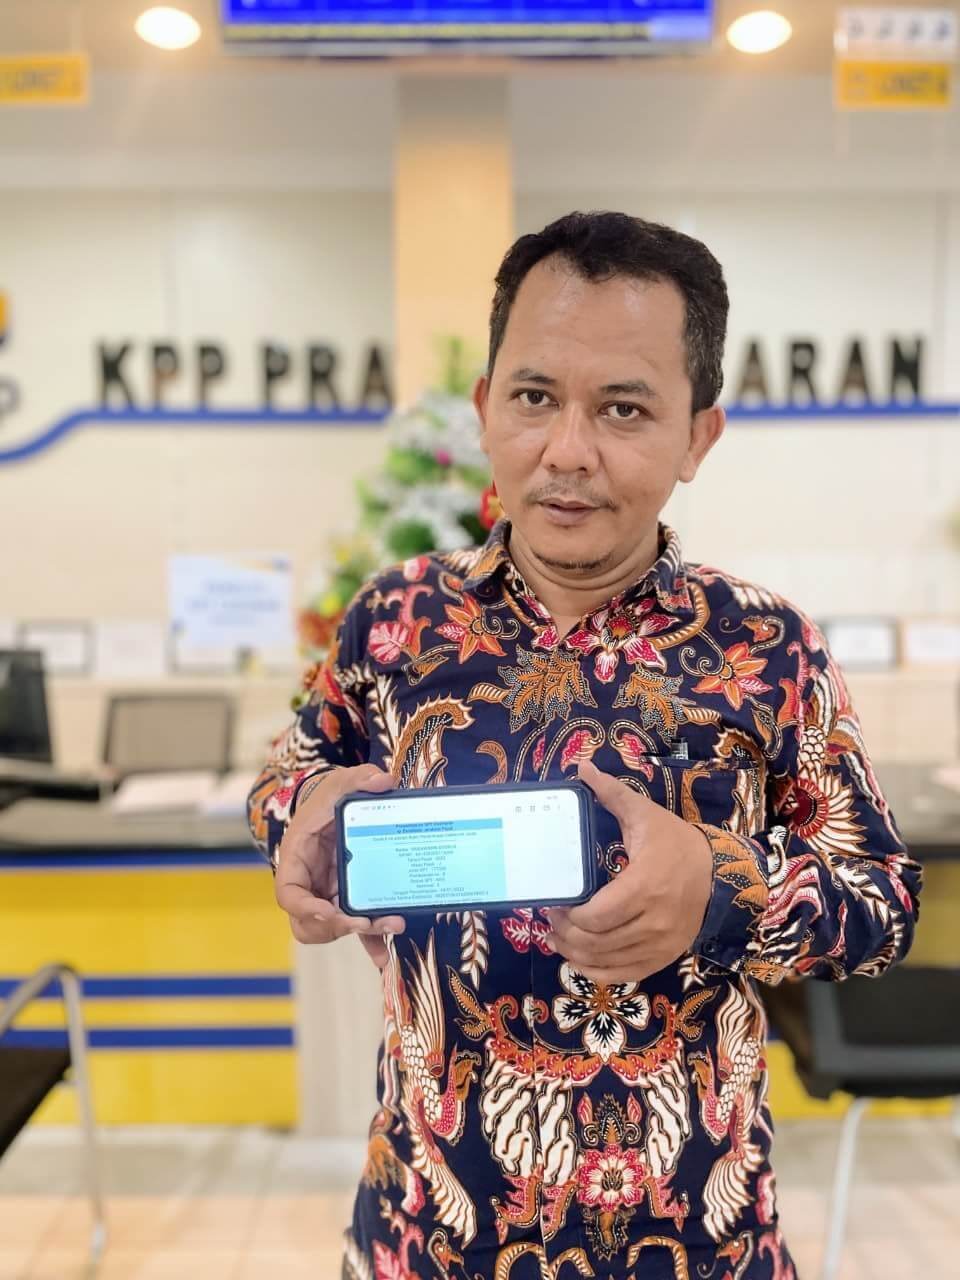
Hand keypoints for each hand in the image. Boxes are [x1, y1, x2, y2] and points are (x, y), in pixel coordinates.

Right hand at [275, 763, 404, 963]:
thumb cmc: (328, 796)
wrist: (335, 806)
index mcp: (297, 857)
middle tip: (363, 922)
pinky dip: (369, 942)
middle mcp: (309, 882)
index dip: (304, 908)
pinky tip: (385, 955)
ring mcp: (327, 894)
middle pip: (309, 922)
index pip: (289, 893)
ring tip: (388, 926)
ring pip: (332, 929)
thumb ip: (359, 778)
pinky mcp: (347, 899)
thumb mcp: (340, 782)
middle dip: (335, 927)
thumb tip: (384, 780)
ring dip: (358, 935)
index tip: (329, 911)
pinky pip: (354, 927)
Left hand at [545, 757, 712, 984]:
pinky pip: (623, 975)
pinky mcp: (664, 958)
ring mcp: (660, 944)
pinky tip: (579, 959)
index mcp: (645, 885)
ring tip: (557, 938)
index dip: (568, 916)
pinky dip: (596, 971)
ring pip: (606, 962)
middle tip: (551, 919)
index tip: (554, 903)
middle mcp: (654, 921)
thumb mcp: (645, 815)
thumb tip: (583, 767)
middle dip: (565, 933)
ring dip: (574, 953)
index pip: (596, 915)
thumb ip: (612, 794)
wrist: (720, 874)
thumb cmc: (676, 843)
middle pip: (596, 941)